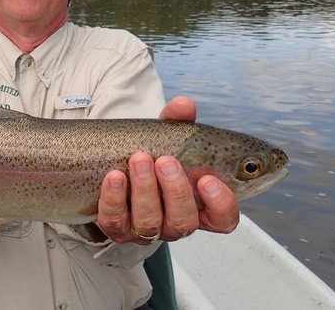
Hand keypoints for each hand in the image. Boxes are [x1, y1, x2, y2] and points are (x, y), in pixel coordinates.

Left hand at [96, 96, 239, 243]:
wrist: (111, 164)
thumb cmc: (151, 154)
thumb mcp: (167, 137)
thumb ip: (178, 121)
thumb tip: (185, 105)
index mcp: (198, 205)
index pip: (223, 219)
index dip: (221, 205)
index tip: (208, 179)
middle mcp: (174, 222)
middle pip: (184, 221)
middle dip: (176, 190)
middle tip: (166, 160)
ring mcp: (145, 229)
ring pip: (150, 222)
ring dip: (145, 189)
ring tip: (139, 159)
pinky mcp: (116, 227)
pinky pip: (115, 221)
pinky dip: (114, 198)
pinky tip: (114, 176)